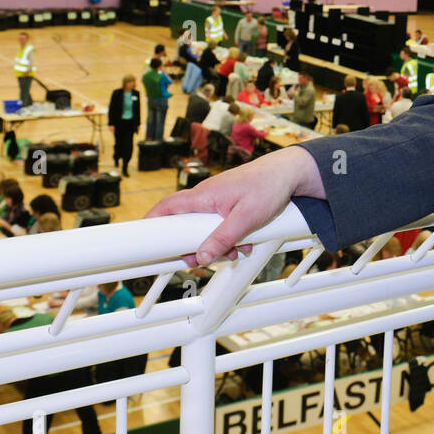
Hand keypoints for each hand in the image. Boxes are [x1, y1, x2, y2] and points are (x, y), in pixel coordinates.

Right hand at [144, 145, 324, 266]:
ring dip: (217, 245)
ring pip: (205, 230)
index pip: (166, 209)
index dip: (150, 225)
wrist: (291, 173)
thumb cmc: (269, 186)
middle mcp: (206, 197)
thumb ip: (222, 238)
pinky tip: (245, 244)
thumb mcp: (246, 218)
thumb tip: (201, 257)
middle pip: (185, 227)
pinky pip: (220, 226)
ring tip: (236, 251)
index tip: (142, 244)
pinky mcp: (228, 205)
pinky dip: (229, 238)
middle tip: (203, 261)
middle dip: (194, 247)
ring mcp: (217, 201)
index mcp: (203, 196)